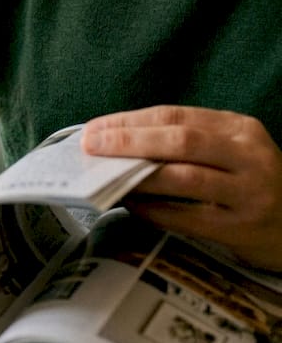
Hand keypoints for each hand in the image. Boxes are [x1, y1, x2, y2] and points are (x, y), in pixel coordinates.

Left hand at [82, 105, 281, 270]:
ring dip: (137, 177)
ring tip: (102, 177)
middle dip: (129, 142)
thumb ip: (186, 142)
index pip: (176, 115)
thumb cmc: (251, 183)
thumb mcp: (231, 150)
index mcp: (239, 129)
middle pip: (180, 141)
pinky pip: (186, 217)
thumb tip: (117, 142)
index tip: (95, 128)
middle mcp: (249, 156)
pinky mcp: (242, 227)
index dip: (130, 121)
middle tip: (91, 146)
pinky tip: (130, 206)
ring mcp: (249, 192)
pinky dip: (153, 210)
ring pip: (183, 178)